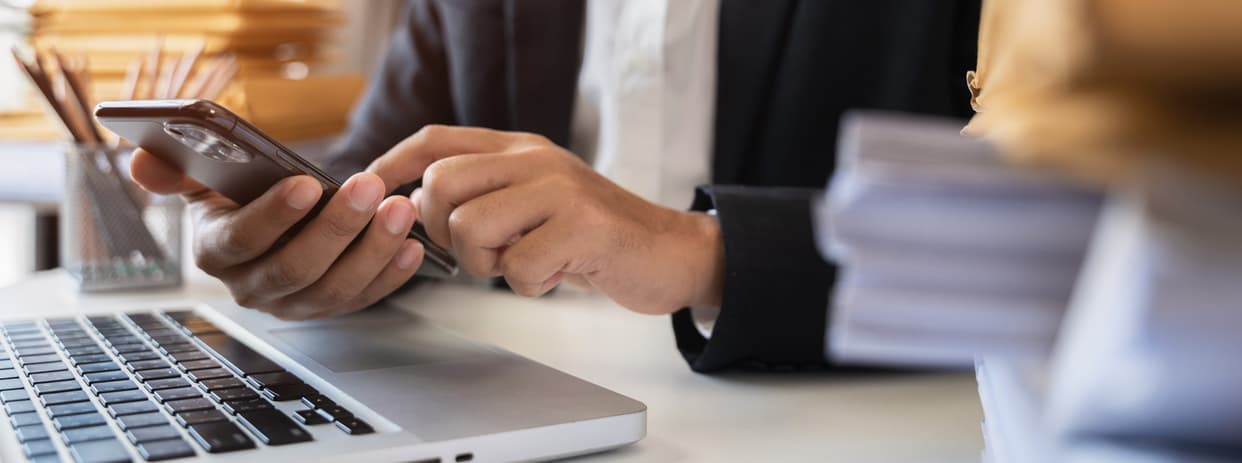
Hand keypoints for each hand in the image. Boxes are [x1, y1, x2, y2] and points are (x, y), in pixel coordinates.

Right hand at [129, 149, 425, 319]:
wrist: (266, 215)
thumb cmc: (235, 190)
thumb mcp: (199, 173)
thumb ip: (172, 167)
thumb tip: (144, 163)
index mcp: (215, 250)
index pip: (241, 239)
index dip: (274, 214)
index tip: (305, 183)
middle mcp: (251, 286)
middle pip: (296, 267)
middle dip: (337, 227)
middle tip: (370, 187)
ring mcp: (293, 303)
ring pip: (335, 289)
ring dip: (373, 249)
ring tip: (401, 209)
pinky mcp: (330, 307)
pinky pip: (364, 299)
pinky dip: (391, 275)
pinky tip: (412, 246)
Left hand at [367, 125, 724, 314]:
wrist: (667, 251)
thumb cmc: (591, 236)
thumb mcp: (532, 205)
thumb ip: (480, 197)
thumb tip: (414, 202)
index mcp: (519, 149)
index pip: (435, 140)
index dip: (391, 164)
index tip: (368, 192)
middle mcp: (536, 159)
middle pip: (442, 183)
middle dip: (447, 232)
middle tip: (486, 252)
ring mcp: (561, 189)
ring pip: (472, 226)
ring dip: (488, 263)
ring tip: (524, 264)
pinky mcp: (584, 226)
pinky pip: (517, 265)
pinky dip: (529, 284)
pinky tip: (556, 275)